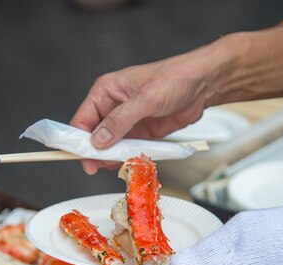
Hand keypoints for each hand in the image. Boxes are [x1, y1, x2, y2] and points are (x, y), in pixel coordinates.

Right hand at [70, 46, 223, 173]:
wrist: (203, 84)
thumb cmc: (175, 78)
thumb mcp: (145, 99)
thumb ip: (120, 120)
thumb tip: (99, 140)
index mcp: (107, 91)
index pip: (82, 119)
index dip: (79, 140)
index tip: (82, 158)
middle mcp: (113, 106)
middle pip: (94, 136)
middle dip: (96, 152)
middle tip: (99, 167)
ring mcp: (128, 121)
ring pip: (111, 146)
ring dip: (114, 157)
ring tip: (120, 163)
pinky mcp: (142, 132)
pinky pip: (129, 149)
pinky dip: (129, 157)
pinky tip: (132, 161)